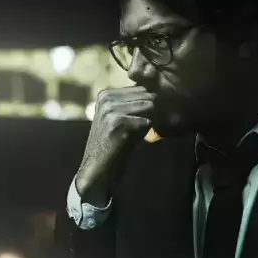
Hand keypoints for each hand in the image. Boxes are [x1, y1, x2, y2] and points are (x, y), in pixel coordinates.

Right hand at [76, 86, 155, 204]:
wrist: (98, 168)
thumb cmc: (114, 145)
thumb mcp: (120, 119)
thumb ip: (134, 105)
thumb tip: (159, 96)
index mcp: (105, 95)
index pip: (141, 88)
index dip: (153, 103)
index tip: (157, 116)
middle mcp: (107, 98)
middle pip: (146, 95)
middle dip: (156, 110)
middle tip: (157, 125)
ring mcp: (111, 110)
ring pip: (149, 106)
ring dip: (154, 120)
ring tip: (147, 132)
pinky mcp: (118, 123)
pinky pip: (147, 121)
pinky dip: (148, 131)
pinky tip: (140, 140)